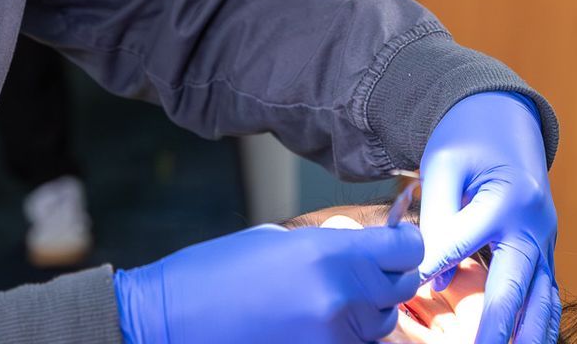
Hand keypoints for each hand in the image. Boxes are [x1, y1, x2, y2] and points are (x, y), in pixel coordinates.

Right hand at [115, 222, 424, 343]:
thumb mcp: (276, 242)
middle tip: (357, 273)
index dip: (405, 243)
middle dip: (384, 278)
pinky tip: (306, 326)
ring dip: (363, 313)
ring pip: (379, 325)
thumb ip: (329, 247)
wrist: (170, 322)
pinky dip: (341, 335)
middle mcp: (341, 297)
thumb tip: (364, 252)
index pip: (406, 249)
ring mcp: (334, 337)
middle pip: (399, 288)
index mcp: (329, 254)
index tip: (398, 242)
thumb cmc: (215, 273)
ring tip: (319, 303)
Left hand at [417, 92, 558, 343]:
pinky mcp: (546, 252)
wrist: (505, 121)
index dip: (435, 263)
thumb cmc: (467, 141)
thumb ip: (438, 216)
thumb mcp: (443, 163)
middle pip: (514, 283)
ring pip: (541, 299)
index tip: (413, 286)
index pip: (462, 239)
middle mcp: (533, 225)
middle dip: (495, 324)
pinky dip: (541, 323)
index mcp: (506, 197)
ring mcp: (545, 241)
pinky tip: (529, 343)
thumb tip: (434, 275)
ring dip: (528, 334)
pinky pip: (548, 295)